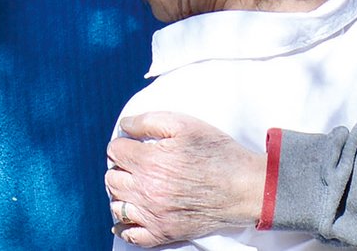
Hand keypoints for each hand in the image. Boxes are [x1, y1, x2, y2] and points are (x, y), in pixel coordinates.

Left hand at [104, 112, 262, 245]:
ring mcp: (154, 215)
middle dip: (121, 169)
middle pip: (112, 179)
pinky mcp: (164, 233)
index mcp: (150, 161)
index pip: (115, 152)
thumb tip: (124, 127)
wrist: (245, 187)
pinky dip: (125, 226)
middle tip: (136, 166)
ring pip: (117, 206)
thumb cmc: (217, 153)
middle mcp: (147, 190)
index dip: (123, 145)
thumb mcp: (185, 124)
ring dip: (122, 194)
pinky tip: (131, 215)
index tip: (133, 146)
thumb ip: (148, 121)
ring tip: (136, 187)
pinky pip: (131, 235)